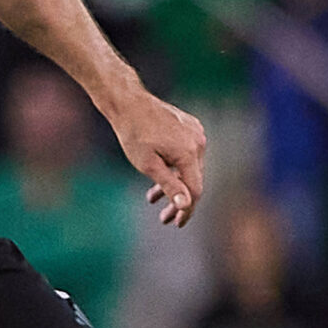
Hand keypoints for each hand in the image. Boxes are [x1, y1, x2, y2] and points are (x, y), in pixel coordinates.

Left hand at [111, 89, 207, 225]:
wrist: (128, 103)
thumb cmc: (134, 134)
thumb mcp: (148, 165)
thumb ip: (170, 186)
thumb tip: (187, 205)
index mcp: (189, 153)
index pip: (195, 190)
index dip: (187, 210)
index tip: (176, 224)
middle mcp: (198, 142)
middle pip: (193, 179)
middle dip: (178, 200)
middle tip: (164, 218)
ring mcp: (196, 132)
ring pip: (189, 167)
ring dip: (174, 183)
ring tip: (152, 197)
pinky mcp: (190, 127)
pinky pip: (188, 153)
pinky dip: (176, 167)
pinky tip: (160, 173)